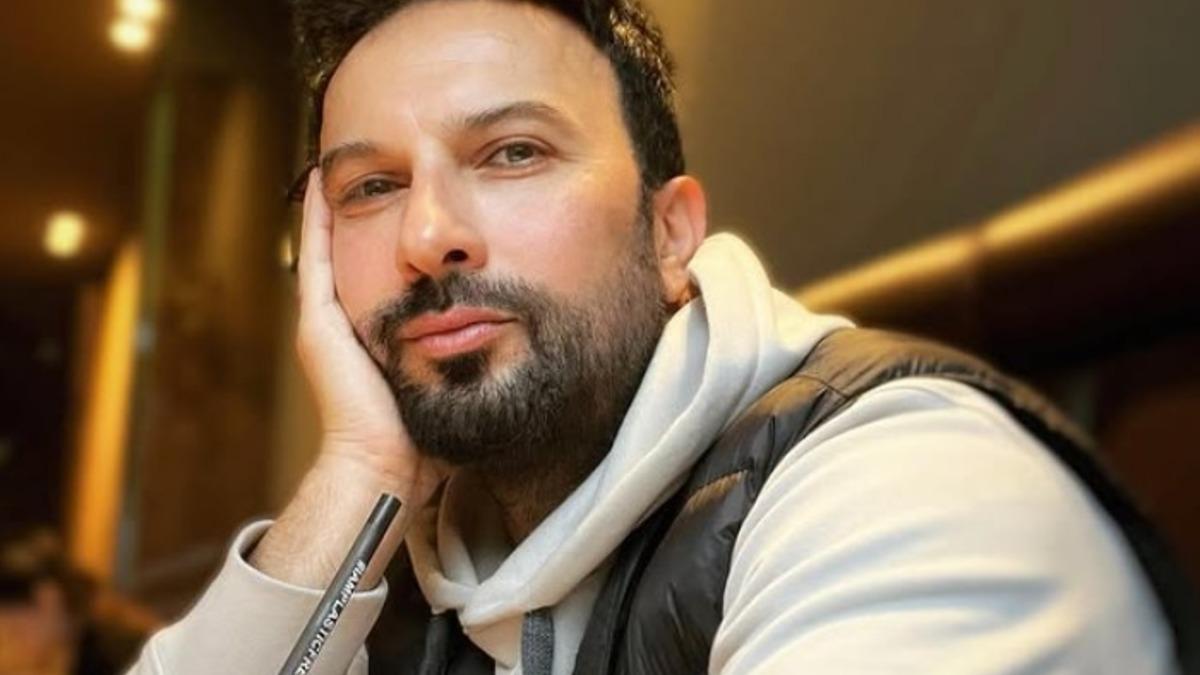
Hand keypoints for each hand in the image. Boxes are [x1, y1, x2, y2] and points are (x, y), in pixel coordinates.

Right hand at [294, 169, 441, 501]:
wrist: (386, 468)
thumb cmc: (426, 438)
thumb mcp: (451, 378)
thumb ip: (467, 354)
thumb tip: (512, 335)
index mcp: (377, 337)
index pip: (388, 274)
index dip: (395, 239)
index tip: (411, 203)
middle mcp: (347, 326)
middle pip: (358, 253)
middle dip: (367, 212)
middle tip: (380, 169)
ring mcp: (327, 323)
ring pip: (332, 248)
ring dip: (343, 206)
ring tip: (347, 163)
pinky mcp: (318, 325)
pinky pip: (317, 258)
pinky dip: (317, 220)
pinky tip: (323, 181)